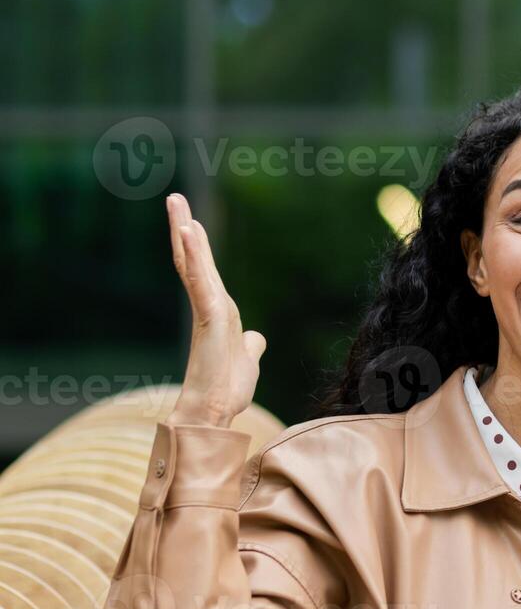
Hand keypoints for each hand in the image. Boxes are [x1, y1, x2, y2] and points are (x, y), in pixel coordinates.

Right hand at [163, 194, 266, 427]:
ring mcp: (207, 310)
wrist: (215, 410)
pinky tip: (187, 232)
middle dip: (184, 227)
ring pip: (193, 264)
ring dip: (184, 233)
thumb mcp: (247, 359)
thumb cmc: (226, 388)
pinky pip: (200, 282)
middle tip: (174, 198)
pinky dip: (193, 257)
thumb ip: (250, 345)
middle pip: (194, 259)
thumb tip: (256, 338)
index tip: (190, 221)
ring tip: (176, 204)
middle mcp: (209, 306)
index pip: (205, 271)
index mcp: (219, 311)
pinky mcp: (209, 318)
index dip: (197, 246)